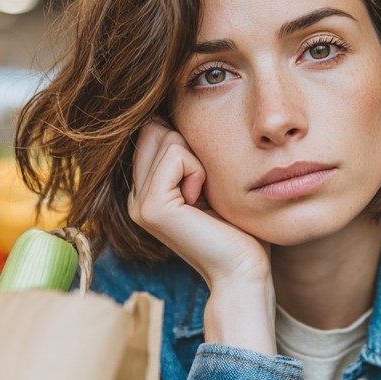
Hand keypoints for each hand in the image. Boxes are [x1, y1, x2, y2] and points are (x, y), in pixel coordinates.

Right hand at [128, 119, 275, 353]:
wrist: (244, 271)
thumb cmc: (239, 229)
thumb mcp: (212, 181)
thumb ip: (191, 154)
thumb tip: (183, 109)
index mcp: (147, 191)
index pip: (153, 130)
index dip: (184, 137)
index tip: (206, 172)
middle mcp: (136, 196)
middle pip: (153, 128)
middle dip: (187, 143)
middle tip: (206, 183)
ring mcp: (139, 203)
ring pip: (163, 136)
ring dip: (196, 158)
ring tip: (204, 194)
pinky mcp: (151, 208)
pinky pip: (174, 155)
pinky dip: (198, 169)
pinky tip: (202, 199)